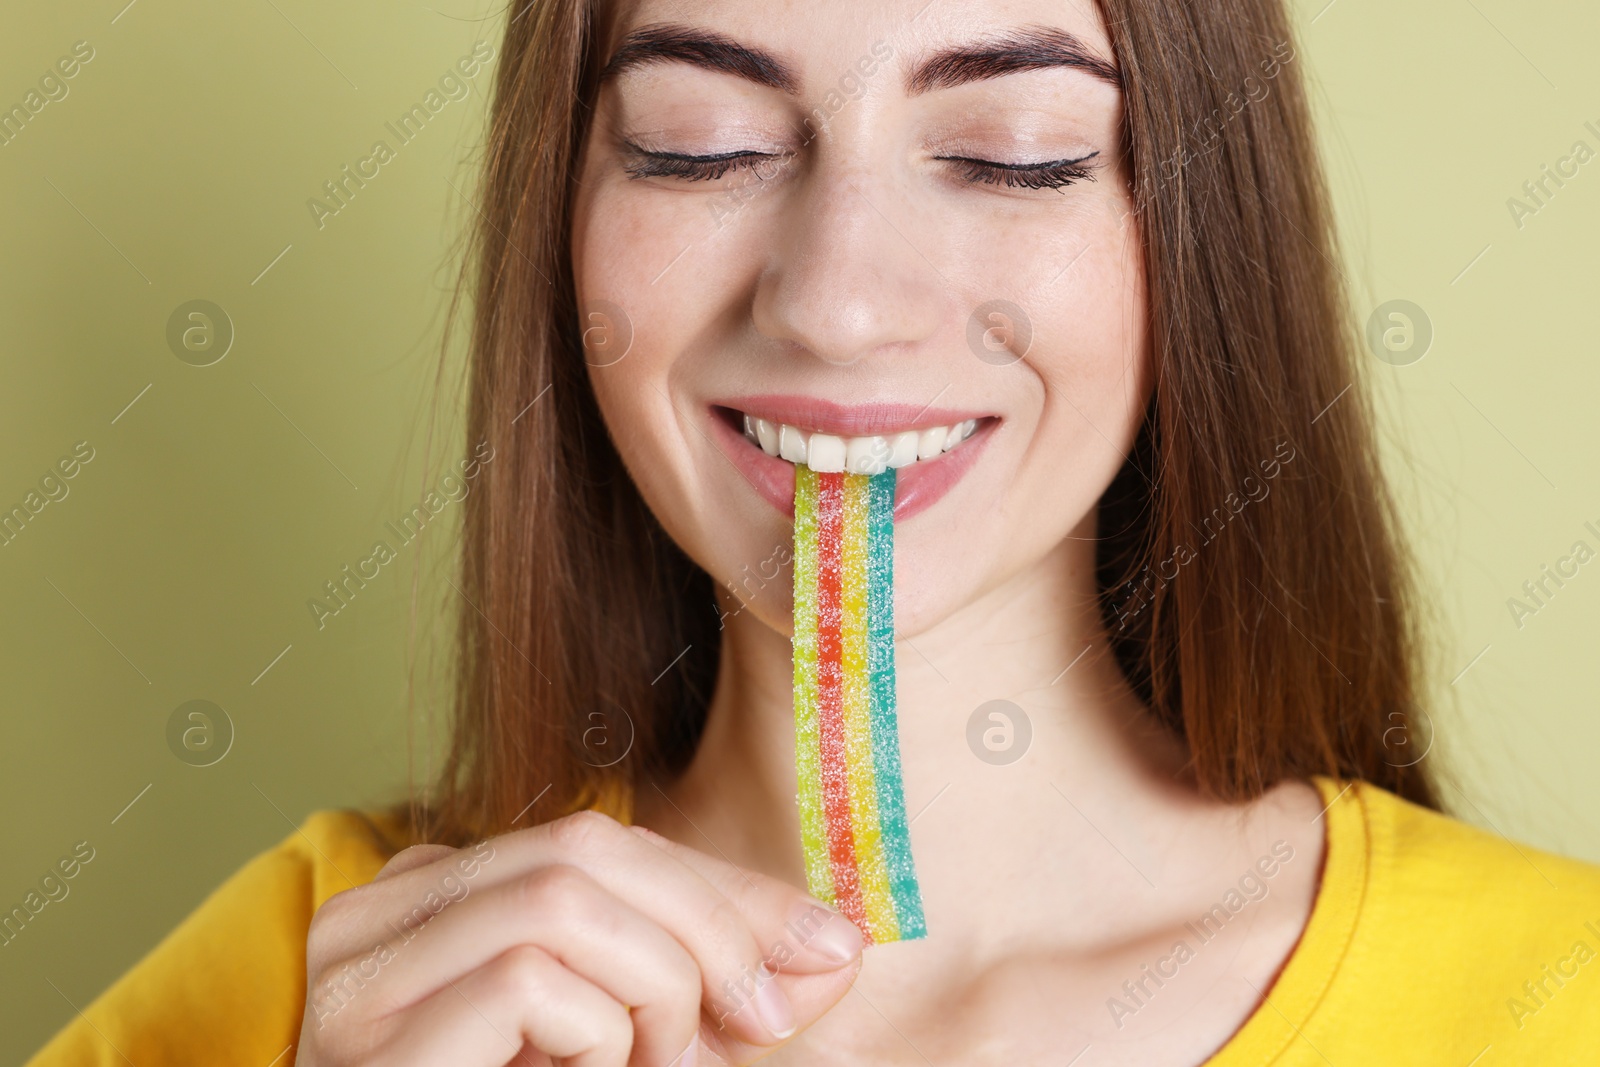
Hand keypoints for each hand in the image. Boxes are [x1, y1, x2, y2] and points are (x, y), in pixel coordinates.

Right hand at [293, 810, 863, 1065]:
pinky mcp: (375, 1037)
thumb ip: (709, 990)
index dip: (728, 891)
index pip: (605, 844)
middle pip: (588, 846)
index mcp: (442, 895)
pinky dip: (600, 1032)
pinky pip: (529, 976)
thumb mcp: (627, 1042)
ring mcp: (365, 969)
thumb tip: (836, 949)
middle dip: (709, 923)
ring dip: (656, 984)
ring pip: (564, 898)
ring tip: (657, 1064)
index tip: (830, 949)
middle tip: (761, 1019)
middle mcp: (385, 909)